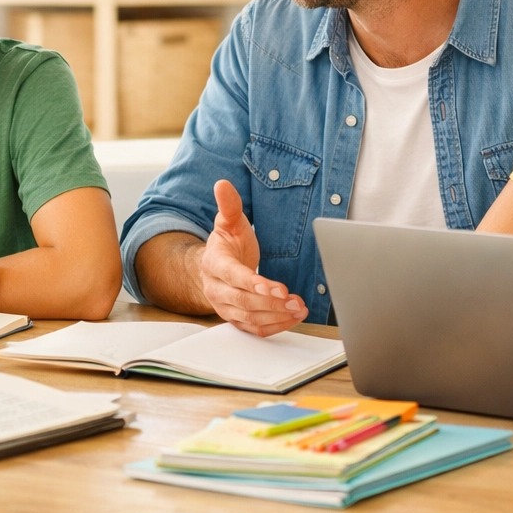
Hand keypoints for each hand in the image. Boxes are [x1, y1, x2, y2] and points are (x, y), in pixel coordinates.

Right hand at [199, 179, 306, 336]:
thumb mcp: (228, 222)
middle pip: (243, 301)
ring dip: (276, 316)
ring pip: (250, 318)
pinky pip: (254, 329)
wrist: (215, 266)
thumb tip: (222, 184)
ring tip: (299, 309)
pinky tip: (292, 318)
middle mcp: (216, 289)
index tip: (277, 288)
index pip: (233, 276)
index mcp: (214, 264)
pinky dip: (274, 326)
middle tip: (296, 301)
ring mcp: (224, 307)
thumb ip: (229, 205)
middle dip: (272, 303)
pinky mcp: (235, 319)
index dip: (254, 283)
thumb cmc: (227, 244)